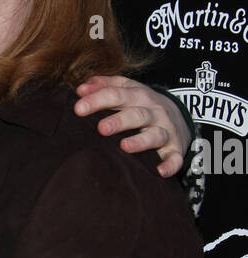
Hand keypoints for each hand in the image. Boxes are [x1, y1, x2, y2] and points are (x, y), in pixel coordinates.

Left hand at [75, 76, 189, 178]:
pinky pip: (175, 158)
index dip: (98, 100)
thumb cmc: (142, 104)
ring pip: (155, 135)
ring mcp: (166, 130)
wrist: (179, 115)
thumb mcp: (127, 89)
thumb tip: (80, 89)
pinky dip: (170, 164)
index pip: (117, 95)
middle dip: (119, 121)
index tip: (78, 108)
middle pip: (136, 114)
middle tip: (101, 128)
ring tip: (124, 146)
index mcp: (138, 96)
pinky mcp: (175, 149)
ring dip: (141, 141)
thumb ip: (104, 86)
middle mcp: (153, 112)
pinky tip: (160, 171)